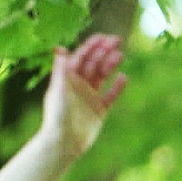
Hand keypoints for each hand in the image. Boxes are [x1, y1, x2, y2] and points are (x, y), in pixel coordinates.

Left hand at [41, 33, 127, 159]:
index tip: (103, 36)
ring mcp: (89, 98)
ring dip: (110, 64)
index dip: (91, 46)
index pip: (80, 57)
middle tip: (117, 40)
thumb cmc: (57, 116)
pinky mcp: (99, 111)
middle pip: (93, 64)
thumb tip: (60, 47)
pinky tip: (123, 77)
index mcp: (67, 80)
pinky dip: (117, 87)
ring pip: (102, 76)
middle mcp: (78, 86)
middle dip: (103, 51)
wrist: (63, 144)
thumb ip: (61, 69)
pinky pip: (110, 95)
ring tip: (120, 55)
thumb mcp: (59, 89)